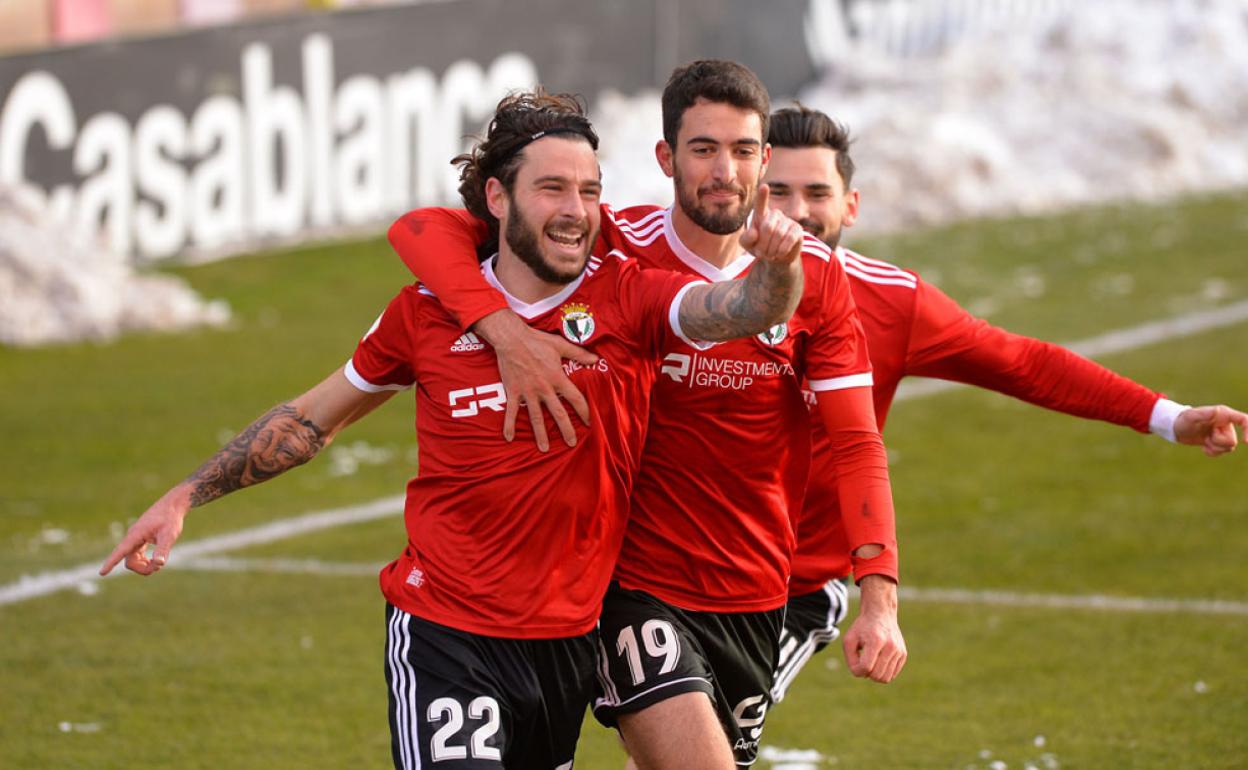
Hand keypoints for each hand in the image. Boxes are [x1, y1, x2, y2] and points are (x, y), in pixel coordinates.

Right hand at [99, 487, 189, 575]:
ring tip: (159, 563)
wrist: (172, 505)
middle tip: (158, 566)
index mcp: (136, 535)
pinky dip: (145, 562)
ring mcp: (135, 539)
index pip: (120, 551)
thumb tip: (159, 564)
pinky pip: (137, 556)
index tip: (102, 573)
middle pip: (130, 561)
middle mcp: (132, 537)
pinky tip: (156, 560)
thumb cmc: (170, 519)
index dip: (111, 562)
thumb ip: (163, 549)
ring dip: (144, 566)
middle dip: (142, 568)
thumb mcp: (169, 535)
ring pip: (133, 560)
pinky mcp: (140, 540)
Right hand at [474, 309, 599, 451]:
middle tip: (570, 443)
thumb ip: (579, 354)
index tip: (589, 423)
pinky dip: (509, 425)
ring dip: (540, 434)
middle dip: (565, 429)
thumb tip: (597, 359)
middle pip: (558, 413)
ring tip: (544, 449)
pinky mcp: (513, 392)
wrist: (511, 338)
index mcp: (557, 377)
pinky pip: (512, 411)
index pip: (575, 398)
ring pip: (536, 417)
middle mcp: (544, 388)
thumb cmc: (537, 340)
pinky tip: (509, 438)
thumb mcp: (561, 345)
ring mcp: (528, 392)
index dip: (584, 411)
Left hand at [738, 184, 803, 264]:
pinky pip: (789, 239)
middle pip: (767, 227)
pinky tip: (779, 254)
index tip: (764, 186)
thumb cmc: (759, 247)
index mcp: (761, 215)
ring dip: (771, 249)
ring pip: (779, 234)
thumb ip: (746, 238)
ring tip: (769, 255)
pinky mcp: (797, 229)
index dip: (762, 196)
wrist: (775, 258)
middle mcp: (775, 214)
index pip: (761, 204)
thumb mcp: (747, 245)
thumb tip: (754, 233)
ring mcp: (788, 220)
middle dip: (762, 244)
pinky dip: (782, 250)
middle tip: (761, 254)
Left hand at [843, 574, 906, 682]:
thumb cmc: (862, 628)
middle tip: (863, 662)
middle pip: (877, 676)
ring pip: (886, 678)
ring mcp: (899, 651)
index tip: (855, 662)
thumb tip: (861, 675)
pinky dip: (883, 672)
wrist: (880, 613)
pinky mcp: (903, 654)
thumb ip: (851, 659)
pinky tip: (878, 661)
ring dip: (875, 674)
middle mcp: (890, 646)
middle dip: (867, 674)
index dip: (857, 670)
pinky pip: (892, 675)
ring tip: (871, 662)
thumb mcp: (849, 640)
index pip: (866, 667)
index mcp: (876, 641)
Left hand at [1174, 404, 1247, 456]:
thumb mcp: (1191, 416)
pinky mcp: (1217, 442)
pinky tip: (1204, 448)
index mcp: (1224, 415)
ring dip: (1215, 447)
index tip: (1246, 442)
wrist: (1176, 428)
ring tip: (1204, 440)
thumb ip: (1205, 414)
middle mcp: (1226, 424)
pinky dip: (1212, 453)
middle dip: (1218, 442)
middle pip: (1232, 441)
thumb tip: (1219, 411)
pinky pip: (1221, 452)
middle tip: (1206, 436)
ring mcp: (1222, 434)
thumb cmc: (1183, 419)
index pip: (1244, 420)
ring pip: (1228, 448)